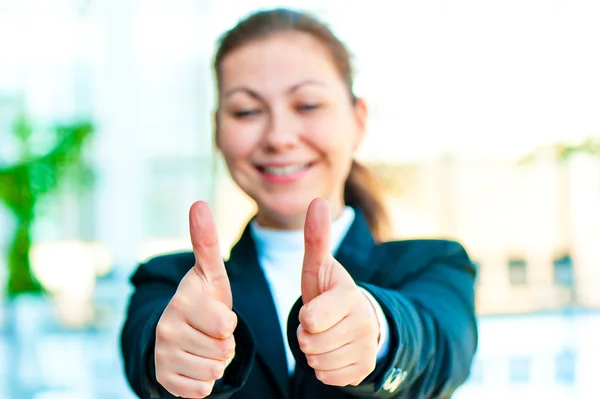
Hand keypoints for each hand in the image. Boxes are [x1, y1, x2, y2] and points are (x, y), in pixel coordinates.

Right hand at [155, 201, 236, 397]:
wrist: (182, 331)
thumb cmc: (205, 300)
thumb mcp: (210, 273)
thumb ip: (206, 242)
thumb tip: (198, 202)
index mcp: (181, 301)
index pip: (226, 326)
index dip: (231, 324)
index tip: (219, 315)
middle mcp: (166, 328)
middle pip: (222, 352)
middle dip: (225, 345)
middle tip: (212, 333)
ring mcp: (161, 355)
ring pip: (213, 372)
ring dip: (217, 363)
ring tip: (205, 346)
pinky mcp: (162, 378)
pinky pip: (201, 390)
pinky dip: (205, 381)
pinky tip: (196, 364)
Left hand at [298, 198, 379, 386]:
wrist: (355, 319)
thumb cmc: (329, 292)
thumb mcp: (319, 267)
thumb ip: (316, 239)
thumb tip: (317, 201)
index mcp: (350, 297)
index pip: (310, 319)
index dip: (304, 317)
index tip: (315, 309)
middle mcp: (364, 323)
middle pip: (311, 344)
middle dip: (308, 336)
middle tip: (319, 324)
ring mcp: (367, 349)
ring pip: (318, 363)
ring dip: (315, 352)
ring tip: (326, 335)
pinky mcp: (364, 369)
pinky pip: (328, 378)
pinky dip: (325, 368)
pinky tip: (334, 351)